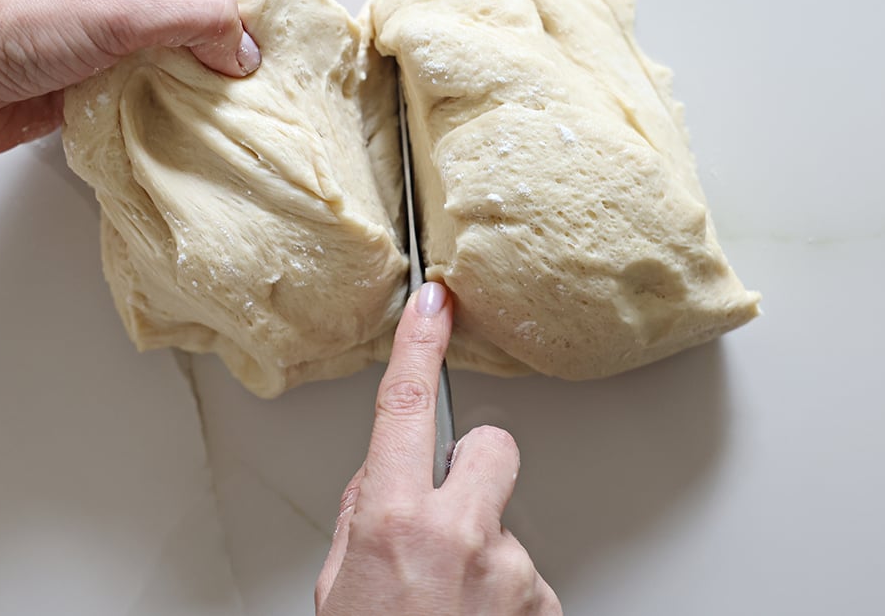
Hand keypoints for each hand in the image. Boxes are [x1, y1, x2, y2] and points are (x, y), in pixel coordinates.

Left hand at [0, 0, 264, 155]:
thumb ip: (197, 20)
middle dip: (248, 38)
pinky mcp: (105, 86)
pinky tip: (203, 131)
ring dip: (216, 82)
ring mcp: (121, 39)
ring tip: (248, 110)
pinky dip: (184, 111)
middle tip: (279, 76)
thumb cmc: (12, 20)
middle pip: (217, 6)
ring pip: (192, 56)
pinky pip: (162, 95)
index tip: (296, 21)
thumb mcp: (120, 7)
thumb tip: (248, 49)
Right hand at [315, 282, 561, 615]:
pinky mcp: (543, 604)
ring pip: (507, 528)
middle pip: (493, 449)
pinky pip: (525, 578)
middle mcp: (462, 534)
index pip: (408, 405)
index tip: (436, 299)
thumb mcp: (341, 586)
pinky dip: (504, 601)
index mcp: (395, 520)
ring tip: (451, 611)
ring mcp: (511, 571)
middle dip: (475, 473)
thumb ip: (365, 517)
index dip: (421, 342)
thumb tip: (387, 476)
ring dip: (485, 559)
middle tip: (448, 522)